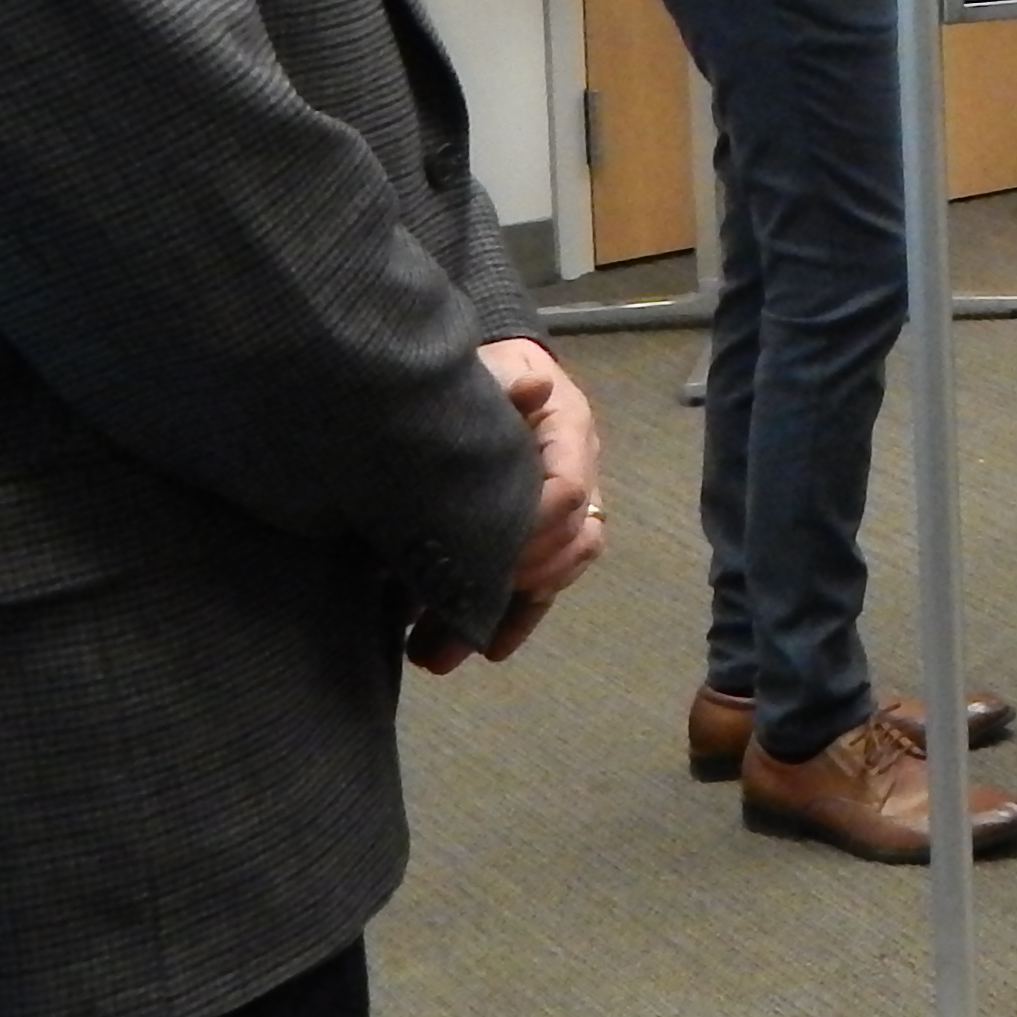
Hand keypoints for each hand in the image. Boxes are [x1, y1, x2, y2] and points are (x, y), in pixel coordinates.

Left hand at [416, 340, 604, 670]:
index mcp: (569, 431)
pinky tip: (484, 649)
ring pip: (553, 574)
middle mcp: (578, 474)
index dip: (533, 526)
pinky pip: (539, 586)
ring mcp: (561, 511)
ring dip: (504, 615)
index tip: (480, 552)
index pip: (570, 490)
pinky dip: (515, 619)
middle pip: (569, 543)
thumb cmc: (487, 369)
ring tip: (439, 650)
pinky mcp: (537, 538)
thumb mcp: (490, 366)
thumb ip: (506, 382)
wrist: (487, 373)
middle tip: (455, 613)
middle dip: (514, 586)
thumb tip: (536, 385)